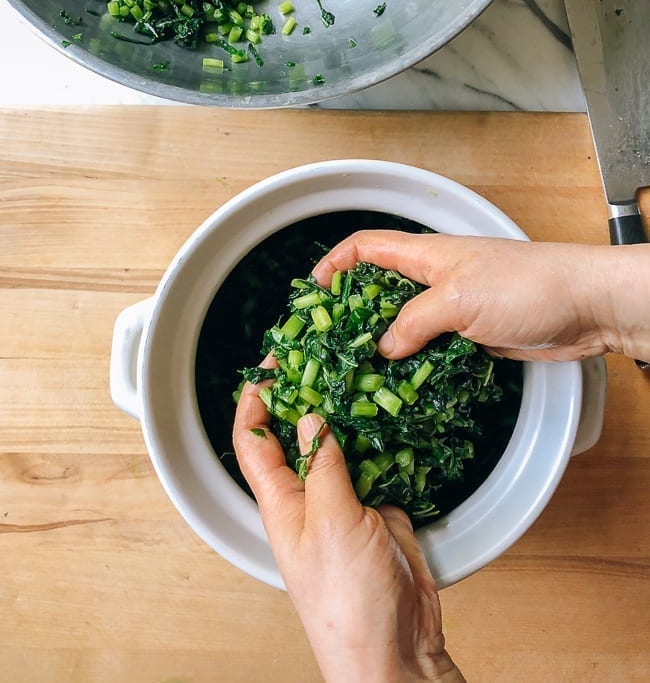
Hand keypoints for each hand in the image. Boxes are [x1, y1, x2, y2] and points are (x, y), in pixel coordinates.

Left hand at [233, 368, 464, 682]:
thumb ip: (322, 466)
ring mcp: (346, 504)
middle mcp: (309, 499)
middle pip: (299, 436)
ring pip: (341, 448)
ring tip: (358, 377)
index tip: (268, 365)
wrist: (396, 648)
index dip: (255, 401)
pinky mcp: (380, 512)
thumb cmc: (347, 600)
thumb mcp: (329, 521)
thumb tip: (311, 418)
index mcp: (281, 503)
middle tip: (323, 359)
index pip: (254, 442)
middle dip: (306, 397)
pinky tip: (393, 418)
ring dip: (348, 416)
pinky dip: (384, 442)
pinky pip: (378, 466)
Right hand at [312, 231, 649, 362]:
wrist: (585, 305)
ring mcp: (454, 308)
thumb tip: (384, 348)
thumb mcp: (458, 300)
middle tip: (332, 347)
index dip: (336, 264)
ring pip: (406, 326)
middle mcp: (435, 279)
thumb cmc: (526, 285)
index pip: (367, 246)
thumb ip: (413, 322)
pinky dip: (417, 366)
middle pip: (381, 291)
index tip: (313, 292)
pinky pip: (432, 350)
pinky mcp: (471, 336)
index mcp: (426, 254)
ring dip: (387, 348)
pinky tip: (403, 386)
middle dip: (355, 315)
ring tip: (361, 375)